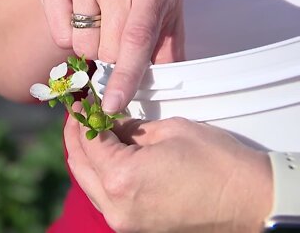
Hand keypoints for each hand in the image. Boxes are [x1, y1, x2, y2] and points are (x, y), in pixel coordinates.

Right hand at [43, 0, 184, 113]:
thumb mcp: (167, 11)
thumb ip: (166, 51)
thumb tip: (160, 92)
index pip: (135, 40)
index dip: (125, 76)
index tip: (114, 104)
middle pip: (106, 51)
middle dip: (114, 57)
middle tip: (119, 36)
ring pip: (82, 47)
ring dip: (93, 47)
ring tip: (102, 24)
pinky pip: (61, 36)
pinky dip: (71, 37)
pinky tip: (83, 17)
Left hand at [64, 102, 272, 232]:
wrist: (249, 201)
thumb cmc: (216, 163)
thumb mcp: (169, 131)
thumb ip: (132, 129)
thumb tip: (114, 126)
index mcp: (121, 178)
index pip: (88, 143)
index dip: (81, 120)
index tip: (80, 105)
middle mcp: (116, 206)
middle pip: (81, 167)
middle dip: (76, 138)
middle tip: (78, 118)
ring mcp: (124, 222)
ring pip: (90, 186)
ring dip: (86, 159)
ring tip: (91, 134)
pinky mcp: (136, 227)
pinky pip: (106, 199)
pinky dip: (101, 176)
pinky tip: (108, 159)